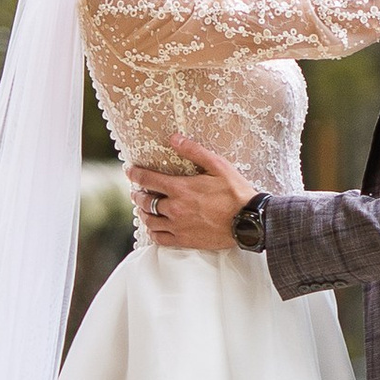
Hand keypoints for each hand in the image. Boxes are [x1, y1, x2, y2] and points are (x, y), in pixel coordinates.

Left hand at [134, 140, 255, 250]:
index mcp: (180, 189)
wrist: (249, 221)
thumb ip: (194, 151)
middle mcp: (174, 208)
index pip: (147, 180)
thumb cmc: (235, 192)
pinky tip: (155, 226)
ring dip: (143, 212)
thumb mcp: (218, 165)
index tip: (130, 171)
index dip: (135, 174)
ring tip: (144, 208)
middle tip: (138, 191)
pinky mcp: (184, 241)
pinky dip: (153, 231)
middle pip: (145, 201)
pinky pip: (159, 238)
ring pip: (149, 220)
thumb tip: (174, 138)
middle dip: (138, 194)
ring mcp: (177, 226)